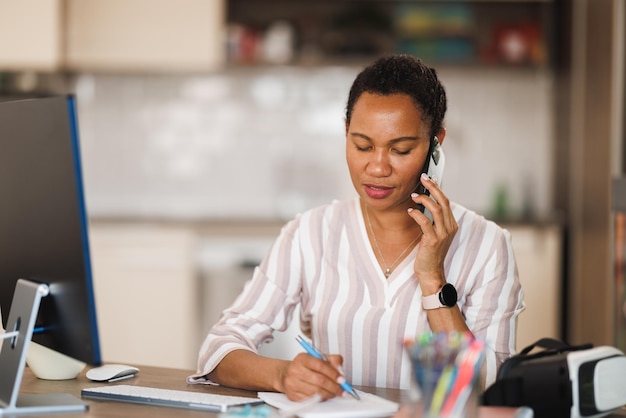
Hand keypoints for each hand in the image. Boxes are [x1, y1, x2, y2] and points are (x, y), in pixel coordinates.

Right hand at [279, 353, 344, 400]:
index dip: (333, 373)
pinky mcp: (292, 395)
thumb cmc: (304, 366)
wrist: (286, 374)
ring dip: (329, 394)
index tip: (342, 379)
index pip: (320, 365)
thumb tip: (339, 368)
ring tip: (334, 392)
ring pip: (315, 392)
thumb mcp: (318, 357)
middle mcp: (295, 370)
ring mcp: (292, 383)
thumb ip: (332, 360)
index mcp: (302, 358)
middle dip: (334, 386)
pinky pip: (310, 400)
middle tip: (341, 389)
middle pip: (319, 380)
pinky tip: (324, 395)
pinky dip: (320, 399)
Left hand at [408, 173, 457, 293]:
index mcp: (452, 224)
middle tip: (423, 178)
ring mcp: (443, 234)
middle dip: (433, 187)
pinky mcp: (433, 240)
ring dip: (424, 200)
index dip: (437, 188)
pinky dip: (417, 213)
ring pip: (436, 209)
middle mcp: (450, 227)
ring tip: (413, 197)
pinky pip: (425, 222)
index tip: (428, 179)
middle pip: (443, 201)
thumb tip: (425, 203)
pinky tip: (410, 211)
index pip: (446, 201)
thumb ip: (434, 220)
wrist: (431, 272)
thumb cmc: (430, 253)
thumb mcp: (435, 234)